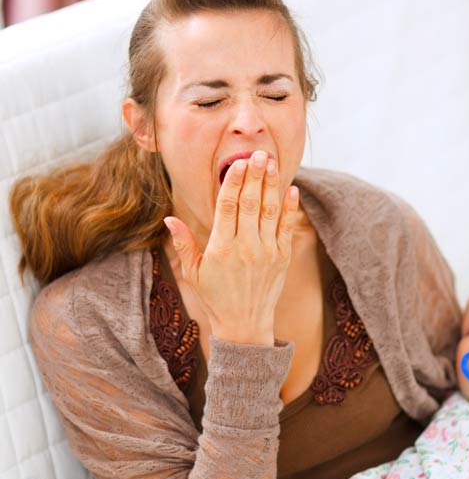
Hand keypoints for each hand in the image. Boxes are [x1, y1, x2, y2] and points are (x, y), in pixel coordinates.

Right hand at [164, 150, 298, 345]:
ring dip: (271, 185)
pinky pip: (286, 228)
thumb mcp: (194, 273)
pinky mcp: (282, 258)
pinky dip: (289, 208)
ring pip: (270, 211)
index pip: (227, 206)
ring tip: (271, 162)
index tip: (238, 163)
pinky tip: (291, 190)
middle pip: (251, 203)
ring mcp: (266, 252)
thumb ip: (183, 244)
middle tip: (259, 152)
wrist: (244, 325)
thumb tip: (168, 219)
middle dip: (255, 176)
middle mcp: (245, 247)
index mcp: (221, 248)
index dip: (234, 182)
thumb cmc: (216, 298)